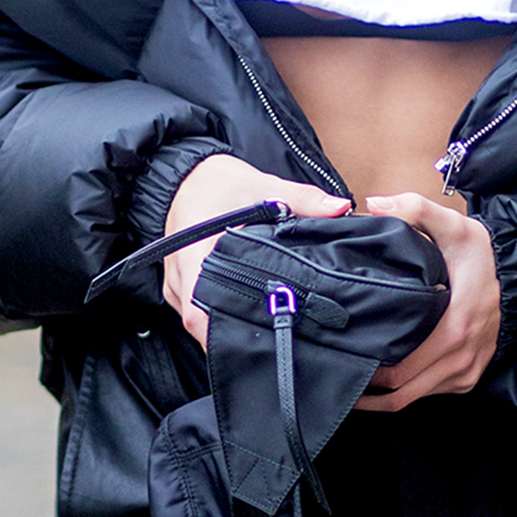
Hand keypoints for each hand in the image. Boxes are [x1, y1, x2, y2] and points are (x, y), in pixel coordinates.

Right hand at [164, 152, 348, 347]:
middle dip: (236, 332)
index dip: (222, 331)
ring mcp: (177, 284)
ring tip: (269, 325)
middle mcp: (180, 276)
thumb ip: (303, 200)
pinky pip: (199, 306)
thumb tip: (339, 208)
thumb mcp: (263, 187)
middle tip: (277, 338)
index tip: (255, 339)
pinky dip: (222, 309)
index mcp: (192, 254)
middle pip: (203, 321)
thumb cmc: (219, 183)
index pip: (198, 309)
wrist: (187, 177)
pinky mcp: (181, 286)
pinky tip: (250, 310)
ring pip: (202, 316)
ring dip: (230, 321)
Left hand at [357, 193, 500, 408]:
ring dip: (383, 396)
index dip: (367, 372)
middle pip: (401, 394)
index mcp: (454, 329)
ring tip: (355, 379)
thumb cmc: (479, 257)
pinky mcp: (468, 378)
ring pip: (413, 399)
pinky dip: (406, 390)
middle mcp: (461, 359)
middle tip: (339, 371)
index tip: (341, 359)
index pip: (400, 373)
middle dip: (368, 390)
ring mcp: (466, 372)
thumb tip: (374, 206)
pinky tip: (386, 376)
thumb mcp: (454, 225)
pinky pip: (429, 394)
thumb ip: (414, 209)